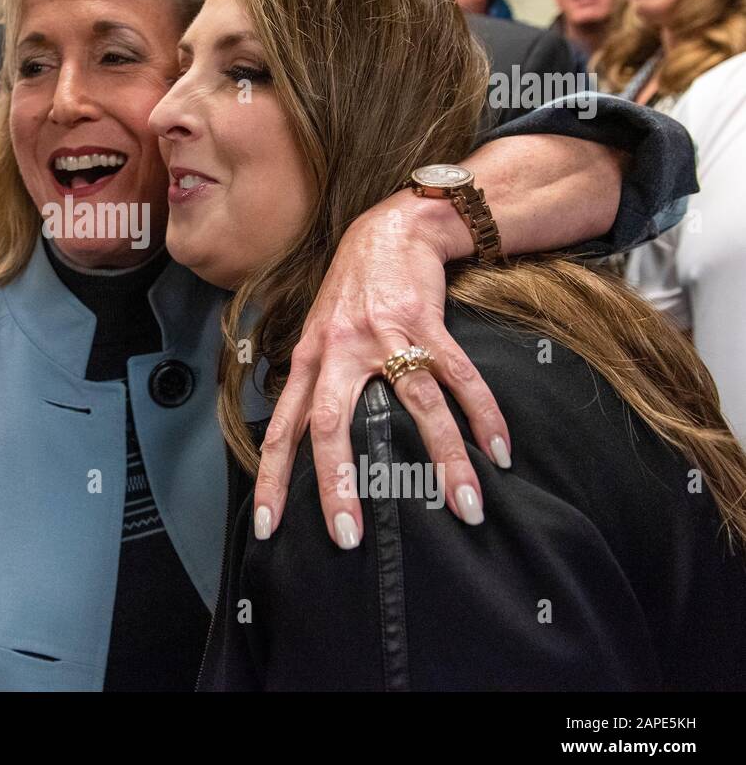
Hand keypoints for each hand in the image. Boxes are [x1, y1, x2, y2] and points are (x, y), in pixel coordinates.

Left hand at [254, 191, 510, 548]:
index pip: (280, 427)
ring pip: (415, 406)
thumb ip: (314, 383)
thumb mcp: (318, 334)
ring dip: (444, 459)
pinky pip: (459, 377)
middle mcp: (339, 350)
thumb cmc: (352, 291)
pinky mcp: (427, 323)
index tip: (265, 525)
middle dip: (336, 482)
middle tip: (346, 536)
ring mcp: (384, 336)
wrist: (391, 229)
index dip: (270, 477)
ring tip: (465, 506)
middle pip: (330, 423)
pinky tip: (499, 450)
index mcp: (309, 359)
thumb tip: (305, 445)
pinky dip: (483, 414)